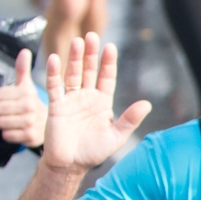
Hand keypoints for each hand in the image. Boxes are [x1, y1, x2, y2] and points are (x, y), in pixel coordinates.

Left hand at [0, 49, 47, 148]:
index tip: (11, 100)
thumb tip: (25, 51)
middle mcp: (30, 108)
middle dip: (2, 111)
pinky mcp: (29, 137)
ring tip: (17, 120)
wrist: (56, 128)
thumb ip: (23, 69)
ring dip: (6, 123)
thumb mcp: (29, 87)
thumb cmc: (36, 105)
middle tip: (12, 111)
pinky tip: (20, 130)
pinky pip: (6, 135)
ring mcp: (30, 123)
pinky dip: (10, 134)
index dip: (2, 97)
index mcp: (28, 94)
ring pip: (0, 122)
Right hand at [39, 34, 152, 175]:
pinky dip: (53, 73)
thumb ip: (130, 119)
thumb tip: (147, 104)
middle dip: (91, 54)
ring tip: (76, 41)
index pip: (106, 77)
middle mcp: (87, 97)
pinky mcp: (55, 106)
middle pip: (89, 71)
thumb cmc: (93, 151)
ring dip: (74, 58)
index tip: (110, 47)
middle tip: (91, 35)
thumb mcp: (116, 136)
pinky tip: (54, 58)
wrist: (70, 164)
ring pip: (73, 74)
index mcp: (102, 102)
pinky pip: (54, 86)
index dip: (108, 63)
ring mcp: (71, 100)